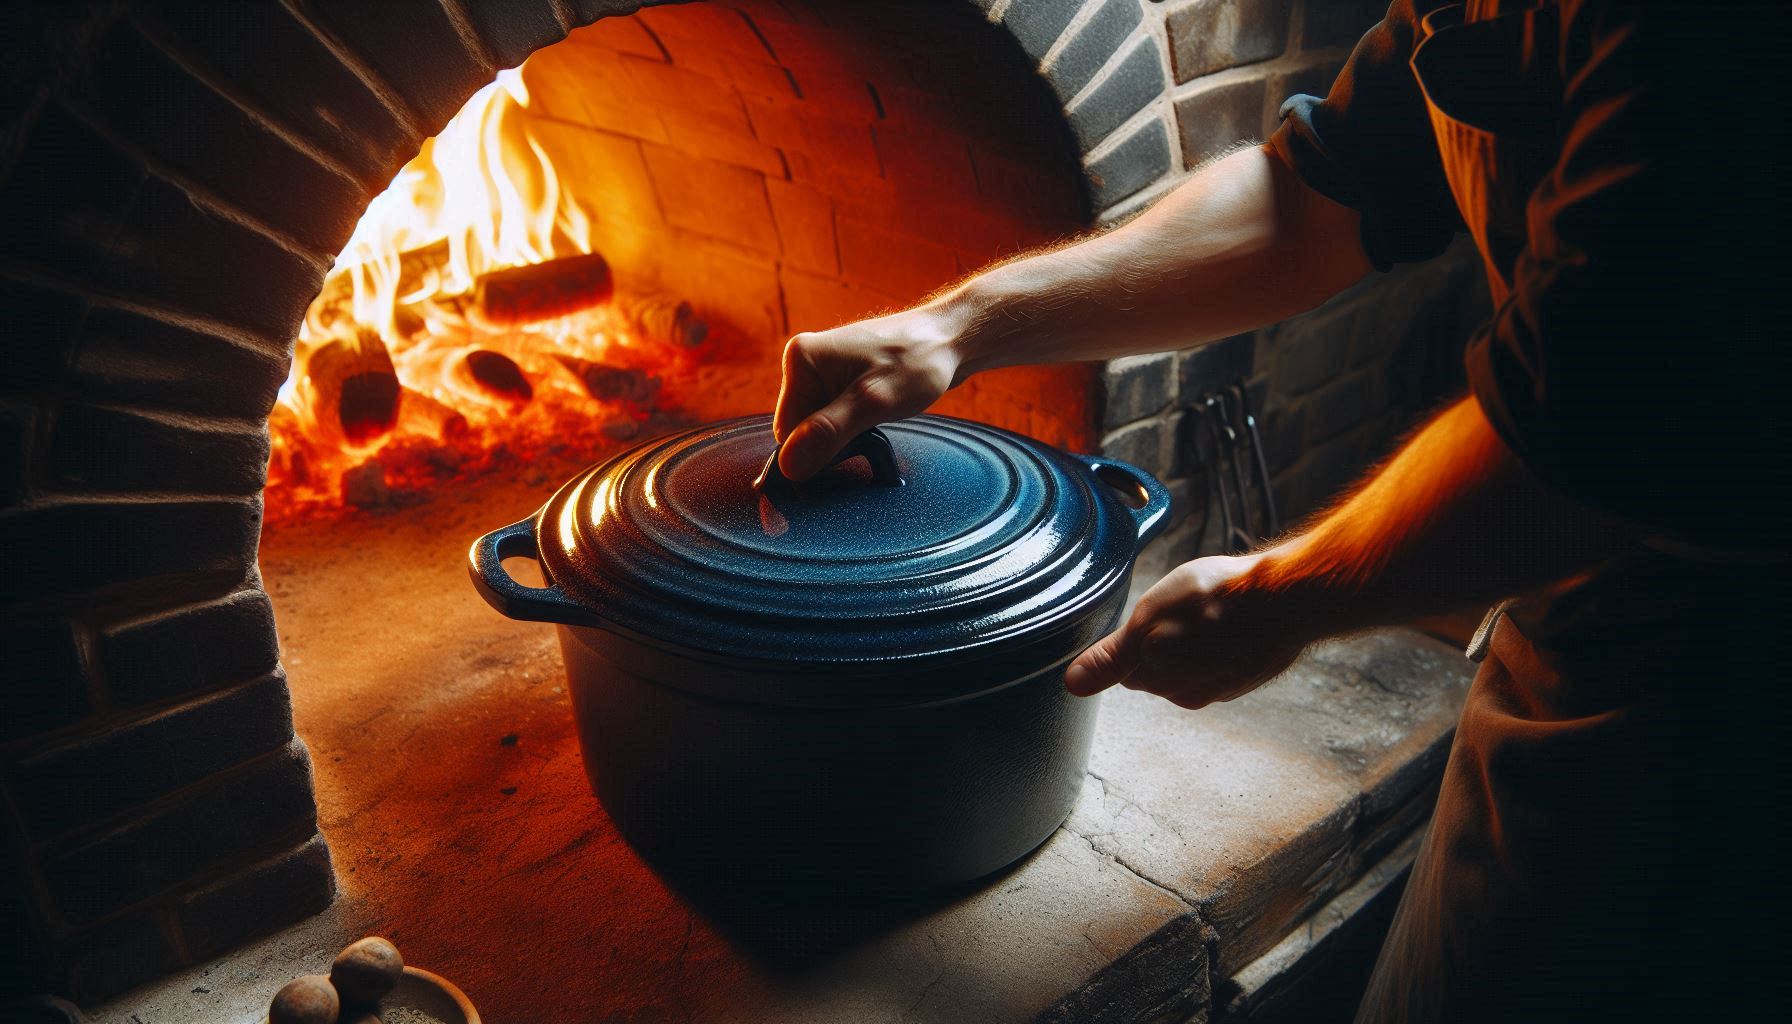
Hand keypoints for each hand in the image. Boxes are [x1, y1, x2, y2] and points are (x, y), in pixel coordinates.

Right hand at [772, 307, 967, 480]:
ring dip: (846, 434)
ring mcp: (824, 371)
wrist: (953, 338)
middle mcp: (806, 362)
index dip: (814, 450)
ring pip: (819, 425)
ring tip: (877, 416)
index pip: (786, 431)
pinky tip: (877, 414)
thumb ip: (828, 432)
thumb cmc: (919, 361)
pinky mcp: (841, 380)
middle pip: (800, 428)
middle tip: (870, 426)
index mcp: (802, 359)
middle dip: (831, 440)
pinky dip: (853, 425)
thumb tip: (788, 466)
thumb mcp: (873, 402)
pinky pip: (834, 416)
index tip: (850, 445)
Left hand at [1064, 552, 1316, 708]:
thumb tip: (1074, 684)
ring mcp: (1217, 686)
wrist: (1282, 600)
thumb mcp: (1149, 619)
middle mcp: (1184, 691)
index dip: (1132, 640)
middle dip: (1160, 645)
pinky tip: (1230, 621)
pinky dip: (1219, 645)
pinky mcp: (1244, 677)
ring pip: (1187, 666)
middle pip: (1155, 671)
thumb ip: (1110, 657)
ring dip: (1191, 644)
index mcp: (1155, 677)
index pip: (1125, 669)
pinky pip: (1218, 663)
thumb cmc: (1215, 600)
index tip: (1147, 618)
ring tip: (1207, 613)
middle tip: (1179, 610)